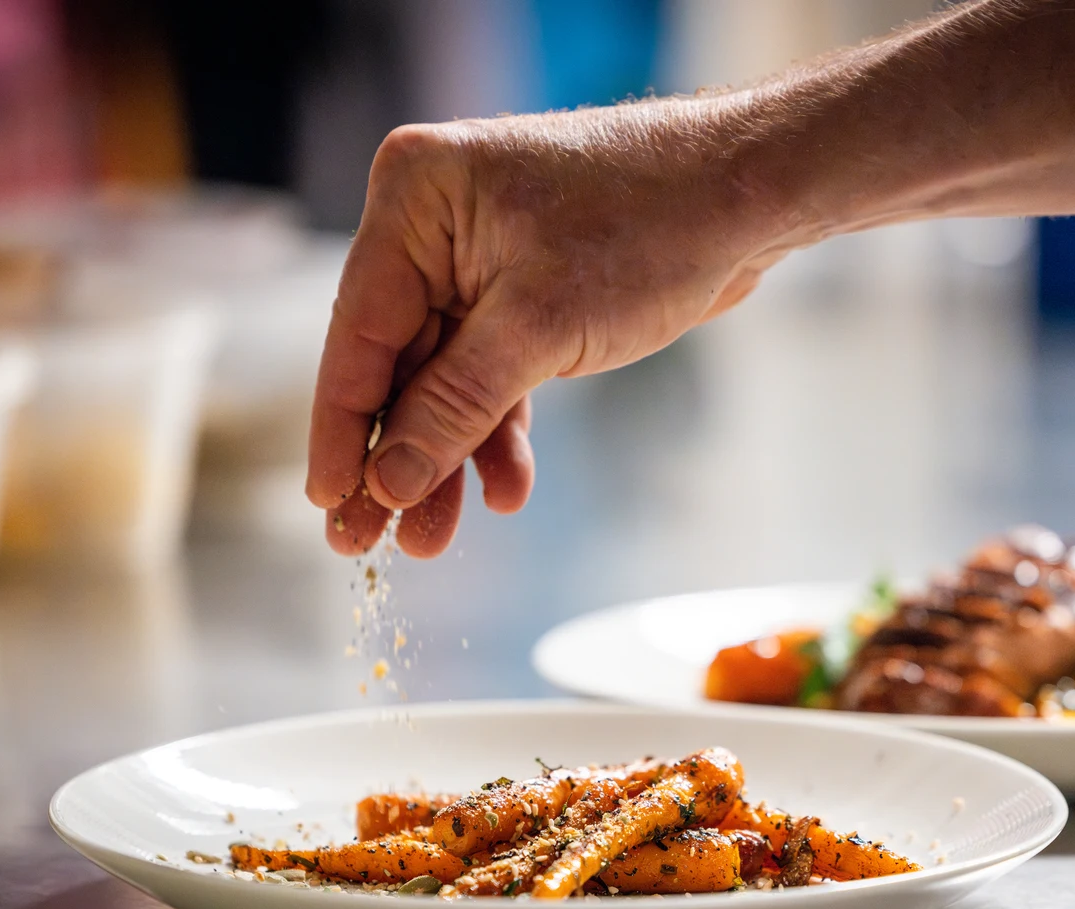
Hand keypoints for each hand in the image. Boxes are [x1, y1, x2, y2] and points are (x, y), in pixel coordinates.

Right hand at [306, 100, 777, 555]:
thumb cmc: (649, 228)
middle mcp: (435, 225)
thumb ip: (455, 407)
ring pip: (444, 379)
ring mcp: (479, 260)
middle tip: (367, 544)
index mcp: (415, 200)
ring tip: (433, 540)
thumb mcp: (541, 327)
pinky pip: (491, 374)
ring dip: (445, 458)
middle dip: (394, 456)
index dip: (342, 427)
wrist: (746, 198)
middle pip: (394, 363)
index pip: (356, 331)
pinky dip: (496, 431)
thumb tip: (386, 482)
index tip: (327, 504)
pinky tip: (503, 491)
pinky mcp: (524, 293)